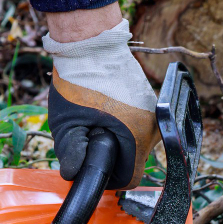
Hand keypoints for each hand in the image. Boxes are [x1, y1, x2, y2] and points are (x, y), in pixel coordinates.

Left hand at [44, 9, 157, 188]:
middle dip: (111, 154)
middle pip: (133, 160)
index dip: (108, 176)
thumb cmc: (80, 81)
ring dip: (116, 138)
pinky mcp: (152, 103)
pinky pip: (137, 125)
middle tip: (89, 134)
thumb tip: (73, 175)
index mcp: (136, 138)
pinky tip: (105, 107)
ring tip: (96, 118)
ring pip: (135, 143)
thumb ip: (71, 153)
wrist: (93, 44)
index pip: (130, 178)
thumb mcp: (67, 122)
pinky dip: (122, 123)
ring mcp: (155, 115)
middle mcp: (153, 129)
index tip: (92, 165)